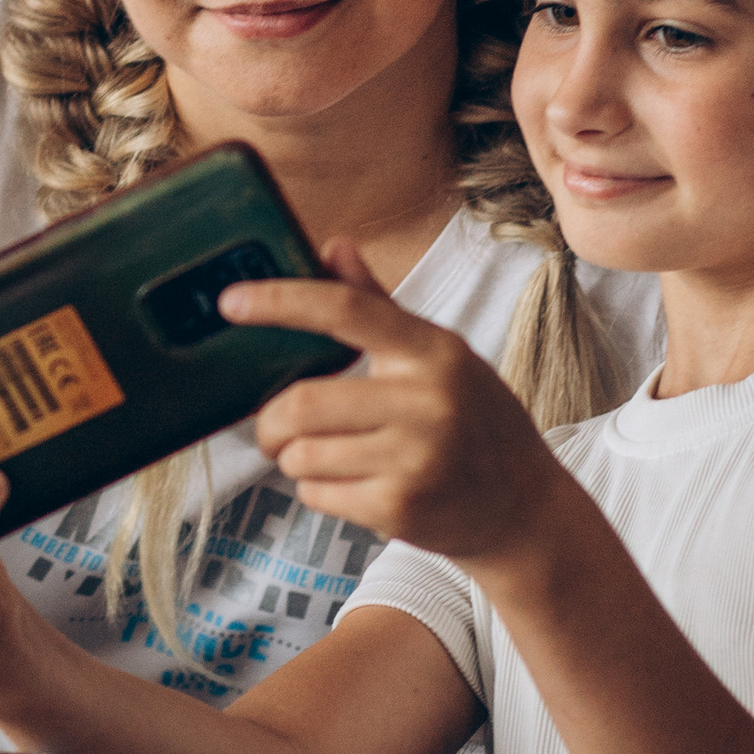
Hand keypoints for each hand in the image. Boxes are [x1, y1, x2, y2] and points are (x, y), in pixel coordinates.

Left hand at [222, 244, 569, 564]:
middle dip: (271, 423)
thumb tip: (334, 246)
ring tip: (333, 460)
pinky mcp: (401, 508)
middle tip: (273, 431)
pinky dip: (319, 493)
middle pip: (302, 403)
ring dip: (298, 461)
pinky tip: (356, 489)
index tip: (231, 301)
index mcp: (432, 351)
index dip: (280, 302)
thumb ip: (380, 307)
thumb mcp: (440, 358)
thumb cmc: (474, 422)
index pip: (344, 310)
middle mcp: (427, 400)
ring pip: (302, 456)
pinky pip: (317, 495)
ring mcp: (416, 457)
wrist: (523, 508)